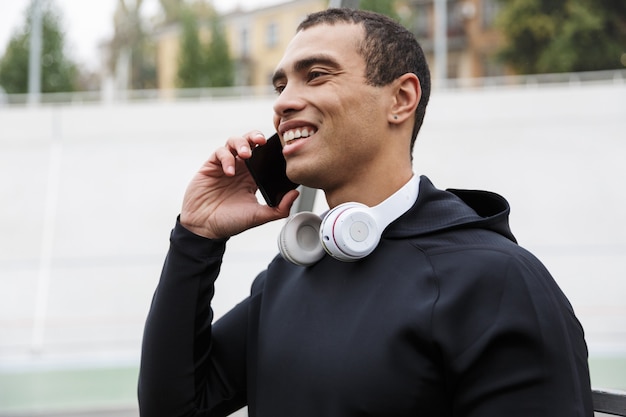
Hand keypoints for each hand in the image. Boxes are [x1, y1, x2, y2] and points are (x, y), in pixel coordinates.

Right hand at [180, 131, 299, 238]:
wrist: (204, 228)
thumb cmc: (230, 222)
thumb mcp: (258, 217)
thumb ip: (279, 208)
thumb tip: (295, 194)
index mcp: (254, 178)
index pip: (265, 156)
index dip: (271, 149)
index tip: (278, 150)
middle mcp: (240, 169)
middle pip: (250, 142)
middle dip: (256, 136)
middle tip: (262, 142)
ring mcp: (225, 165)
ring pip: (235, 141)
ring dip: (242, 143)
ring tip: (246, 155)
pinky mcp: (211, 166)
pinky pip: (220, 152)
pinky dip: (226, 158)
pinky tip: (229, 171)